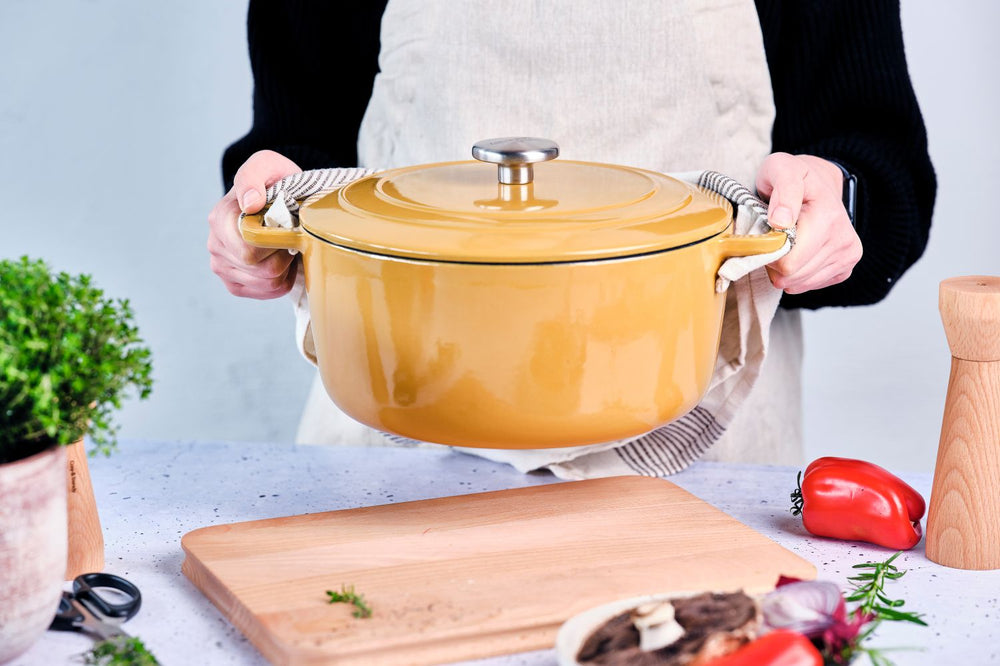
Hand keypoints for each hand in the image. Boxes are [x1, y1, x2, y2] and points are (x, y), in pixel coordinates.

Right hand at [207, 150, 301, 298]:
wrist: (279, 197)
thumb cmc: (274, 181)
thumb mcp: (267, 166)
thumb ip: (253, 178)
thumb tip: (249, 204)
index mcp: (220, 218)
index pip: (249, 251)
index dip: (276, 244)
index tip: (286, 227)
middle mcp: (215, 244)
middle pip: (261, 270)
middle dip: (283, 256)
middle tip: (289, 237)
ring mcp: (222, 266)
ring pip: (266, 284)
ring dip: (285, 268)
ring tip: (285, 247)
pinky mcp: (234, 283)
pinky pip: (264, 292)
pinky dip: (280, 281)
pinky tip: (281, 262)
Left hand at [756, 153, 862, 294]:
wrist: (820, 182)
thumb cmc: (795, 176)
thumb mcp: (781, 169)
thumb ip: (783, 190)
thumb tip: (781, 220)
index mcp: (827, 218)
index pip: (788, 263)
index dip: (767, 252)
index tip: (765, 233)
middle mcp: (843, 240)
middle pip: (791, 277)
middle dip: (774, 262)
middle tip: (772, 237)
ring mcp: (847, 255)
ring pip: (798, 284)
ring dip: (784, 268)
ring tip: (786, 241)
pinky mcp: (845, 268)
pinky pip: (807, 286)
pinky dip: (796, 274)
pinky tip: (797, 251)